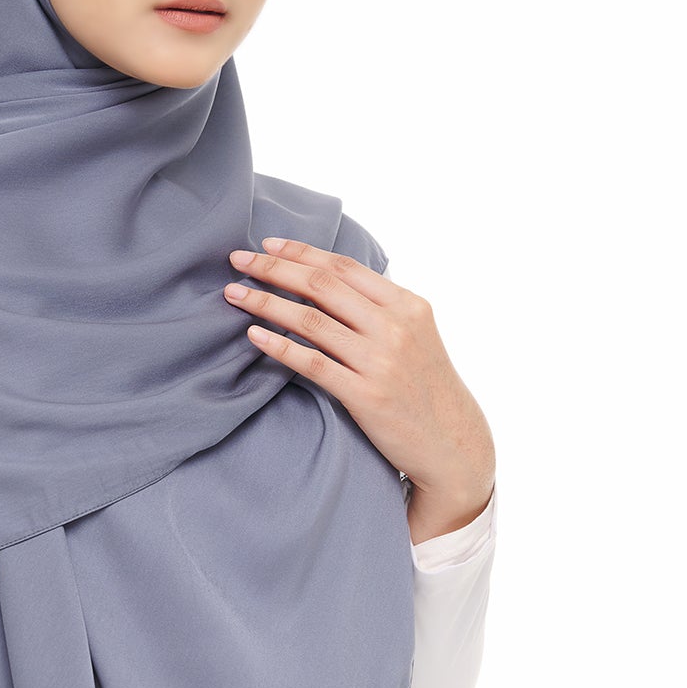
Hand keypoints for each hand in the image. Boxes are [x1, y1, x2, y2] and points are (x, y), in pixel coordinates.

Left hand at [224, 237, 495, 538]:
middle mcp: (395, 326)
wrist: (452, 443)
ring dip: (266, 302)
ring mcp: (380, 361)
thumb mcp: (417, 334)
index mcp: (407, 304)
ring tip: (234, 294)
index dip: (301, 251)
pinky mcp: (365, 395)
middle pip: (322, 284)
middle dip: (274, 268)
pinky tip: (254, 335)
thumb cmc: (426, 386)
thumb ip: (380, 308)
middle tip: (238, 259)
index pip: (344, 266)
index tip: (267, 244)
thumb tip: (331, 281)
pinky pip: (312, 363)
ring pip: (311, 320)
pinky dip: (279, 346)